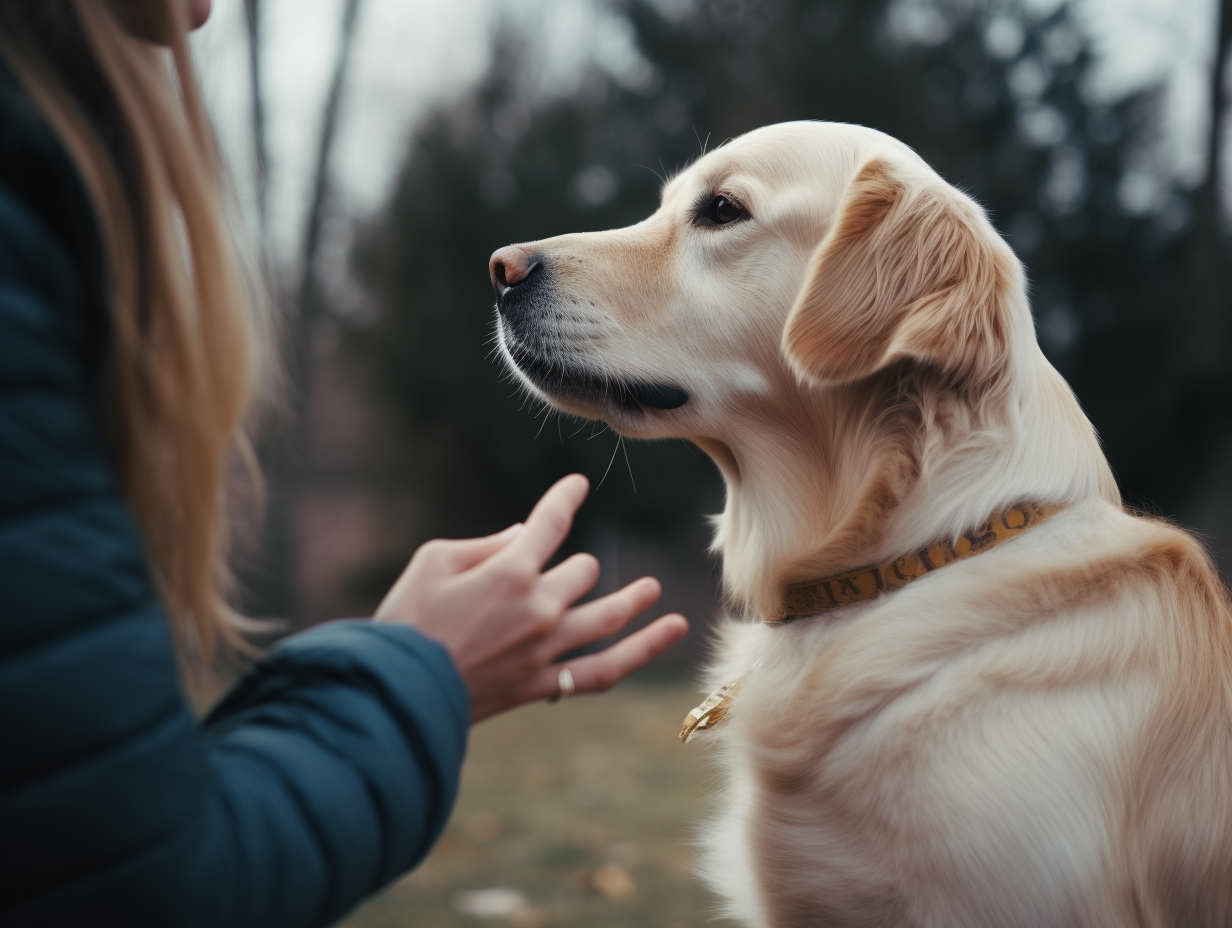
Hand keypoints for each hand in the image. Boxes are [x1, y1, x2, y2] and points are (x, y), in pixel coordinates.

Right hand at [375, 474, 688, 721]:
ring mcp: (546, 649)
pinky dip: (639, 652)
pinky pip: (602, 672)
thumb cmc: (405, 618)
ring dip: (635, 601)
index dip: (565, 498)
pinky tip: (668, 634)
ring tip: (655, 590)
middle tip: (557, 573)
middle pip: (582, 572)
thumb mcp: (433, 562)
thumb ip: (485, 544)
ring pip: (607, 619)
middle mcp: (538, 608)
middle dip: (573, 567)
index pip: (550, 523)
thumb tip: (523, 537)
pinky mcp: (542, 685)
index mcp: (509, 570)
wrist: (395, 691)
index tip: (578, 485)